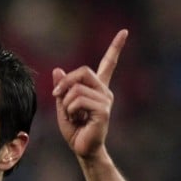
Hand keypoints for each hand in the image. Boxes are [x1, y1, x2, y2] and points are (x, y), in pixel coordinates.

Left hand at [52, 29, 127, 159]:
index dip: (116, 47)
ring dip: (66, 103)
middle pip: (83, 71)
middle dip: (65, 82)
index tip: (124, 32)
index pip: (109, 63)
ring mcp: (105, 100)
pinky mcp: (103, 110)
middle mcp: (104, 91)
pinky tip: (78, 120)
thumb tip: (57, 69)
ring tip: (73, 116)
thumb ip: (62, 88)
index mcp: (97, 88)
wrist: (83, 149)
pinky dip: (70, 110)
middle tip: (56, 95)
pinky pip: (78, 101)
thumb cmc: (75, 129)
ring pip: (76, 88)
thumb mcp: (63, 105)